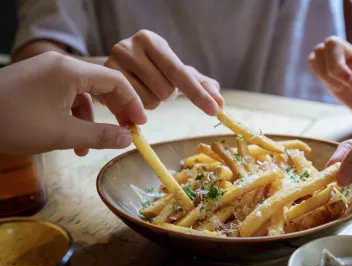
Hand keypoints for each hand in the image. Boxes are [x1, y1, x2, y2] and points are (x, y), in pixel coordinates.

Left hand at [0, 52, 146, 155]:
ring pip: (82, 95)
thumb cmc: (13, 123)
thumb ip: (100, 135)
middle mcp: (60, 66)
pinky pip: (64, 97)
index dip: (133, 103)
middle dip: (115, 111)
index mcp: (70, 71)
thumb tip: (128, 140)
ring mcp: (46, 73)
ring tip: (89, 147)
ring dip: (91, 121)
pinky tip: (71, 140)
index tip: (141, 124)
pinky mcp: (35, 83)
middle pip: (101, 85)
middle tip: (126, 133)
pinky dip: (72, 118)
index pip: (115, 81)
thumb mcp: (61, 134)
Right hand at [105, 30, 223, 113]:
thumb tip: (220, 101)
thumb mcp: (175, 73)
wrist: (113, 70)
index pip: (179, 72)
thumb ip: (199, 84)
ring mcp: (113, 63)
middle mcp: (130, 47)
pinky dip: (137, 111)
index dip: (198, 94)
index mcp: (152, 40)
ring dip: (152, 104)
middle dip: (166, 96)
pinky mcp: (103, 83)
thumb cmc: (151, 70)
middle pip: (164, 91)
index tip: (214, 110)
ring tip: (143, 91)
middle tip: (157, 87)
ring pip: (148, 103)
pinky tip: (132, 100)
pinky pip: (131, 109)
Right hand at [309, 36, 351, 121]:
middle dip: (336, 68)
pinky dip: (318, 73)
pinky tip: (334, 86)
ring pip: (320, 50)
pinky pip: (313, 60)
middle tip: (346, 87)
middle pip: (333, 43)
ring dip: (326, 72)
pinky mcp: (328, 67)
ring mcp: (341, 56)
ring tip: (340, 88)